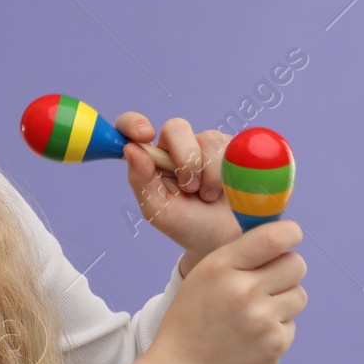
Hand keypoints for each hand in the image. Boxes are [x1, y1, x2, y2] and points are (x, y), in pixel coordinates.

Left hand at [116, 113, 242, 263]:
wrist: (229, 240)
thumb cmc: (190, 226)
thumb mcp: (160, 210)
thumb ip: (142, 181)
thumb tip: (131, 148)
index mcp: (151, 159)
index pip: (131, 126)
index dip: (134, 123)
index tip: (144, 135)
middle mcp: (176, 147)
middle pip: (176, 127)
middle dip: (185, 159)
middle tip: (190, 188)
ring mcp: (206, 145)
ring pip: (207, 139)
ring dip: (209, 174)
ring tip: (208, 197)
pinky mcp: (233, 147)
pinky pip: (231, 145)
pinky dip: (228, 171)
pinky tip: (227, 189)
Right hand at [147, 219, 307, 363]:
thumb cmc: (190, 321)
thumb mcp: (201, 277)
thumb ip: (237, 257)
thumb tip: (279, 239)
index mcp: (221, 267)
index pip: (274, 237)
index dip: (290, 233)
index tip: (290, 236)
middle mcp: (245, 290)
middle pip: (296, 264)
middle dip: (287, 269)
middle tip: (269, 281)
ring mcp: (263, 319)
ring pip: (299, 295)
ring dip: (283, 301)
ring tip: (254, 314)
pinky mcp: (275, 345)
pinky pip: (291, 324)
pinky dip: (275, 329)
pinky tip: (250, 338)